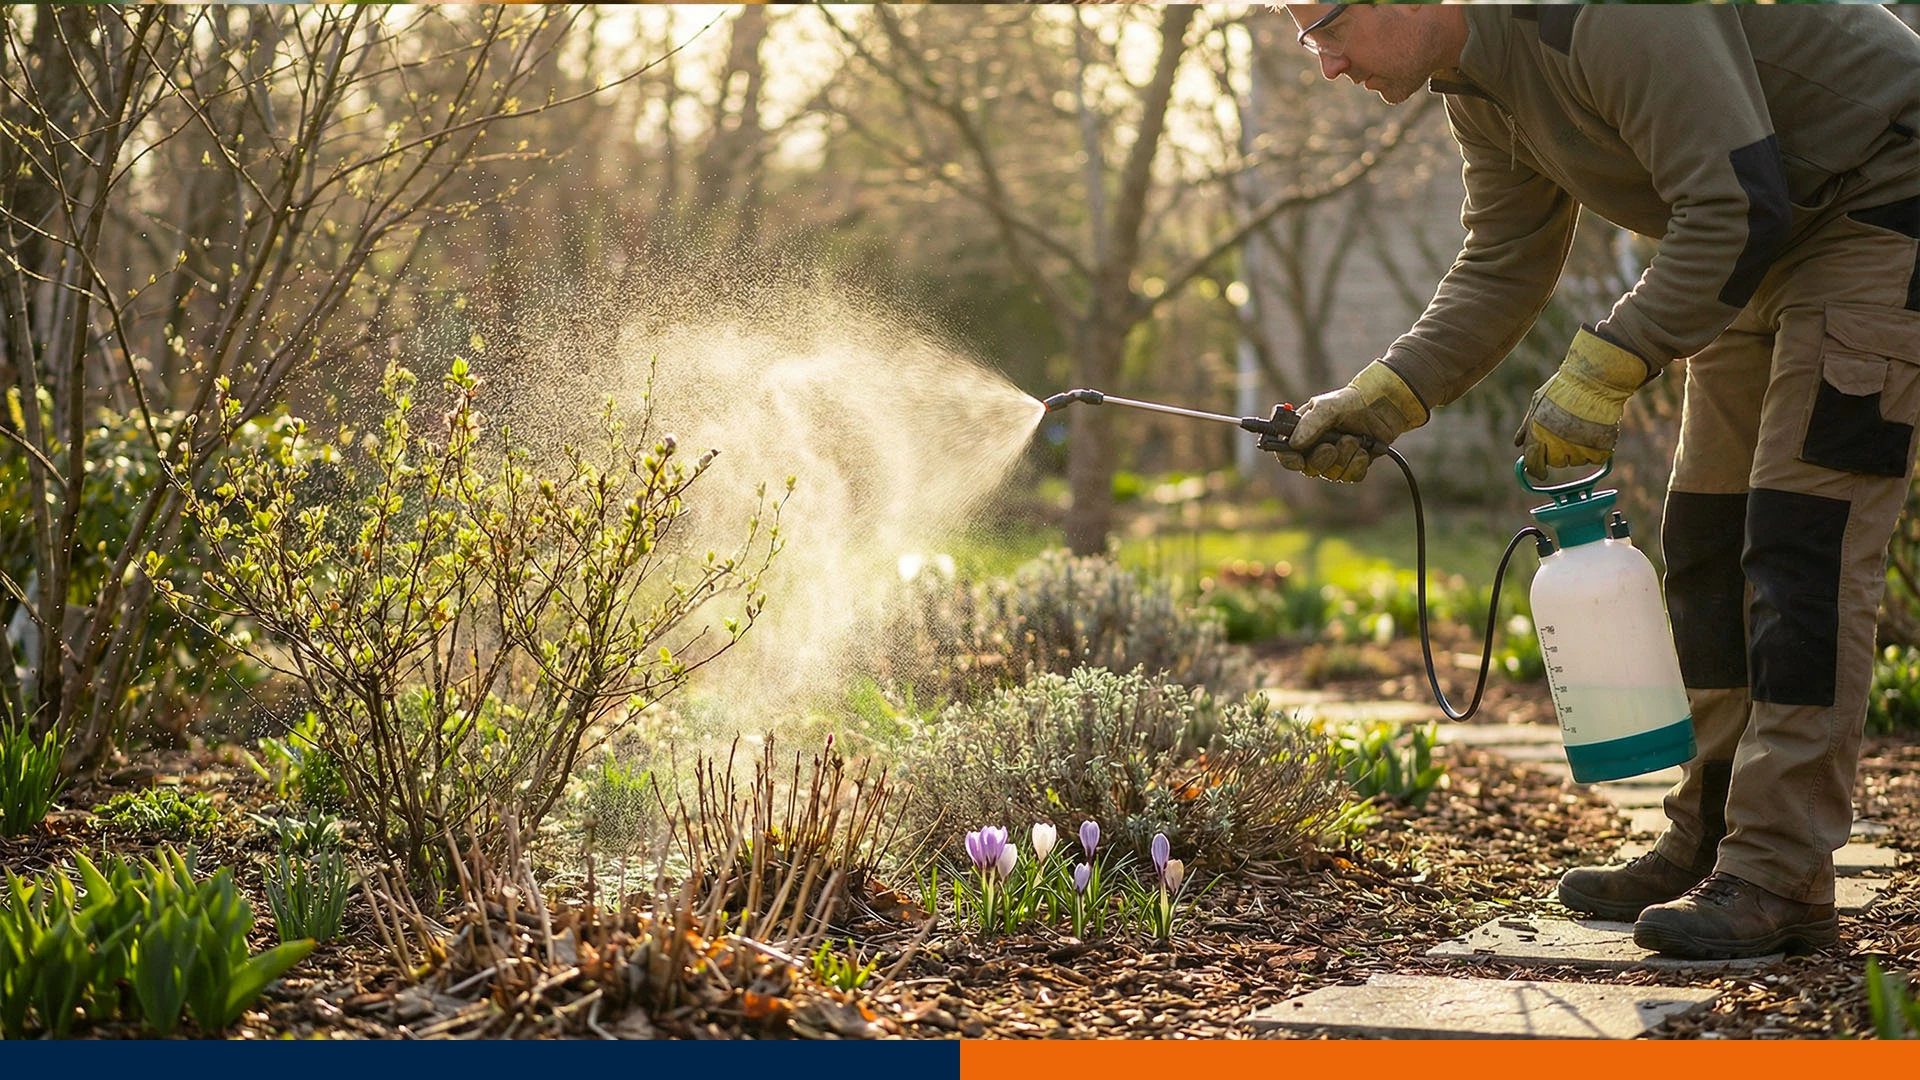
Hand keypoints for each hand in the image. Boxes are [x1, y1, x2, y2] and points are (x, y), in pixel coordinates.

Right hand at [1274, 360, 1427, 482]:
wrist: (1384, 405)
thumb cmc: (1352, 401)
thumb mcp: (1328, 406)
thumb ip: (1310, 423)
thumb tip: (1294, 444)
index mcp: (1303, 431)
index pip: (1287, 452)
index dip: (1289, 460)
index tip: (1298, 461)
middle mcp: (1317, 447)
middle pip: (1309, 468)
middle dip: (1322, 459)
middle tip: (1332, 446)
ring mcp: (1336, 457)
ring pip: (1331, 474)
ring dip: (1344, 458)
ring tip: (1355, 439)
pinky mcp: (1354, 464)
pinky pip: (1350, 476)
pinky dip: (1358, 464)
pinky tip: (1365, 450)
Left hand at [1515, 326, 1652, 478]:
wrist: (1595, 380)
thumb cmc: (1564, 387)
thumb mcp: (1537, 402)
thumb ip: (1527, 427)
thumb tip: (1518, 444)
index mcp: (1538, 435)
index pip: (1533, 464)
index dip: (1536, 470)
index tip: (1540, 473)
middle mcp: (1556, 445)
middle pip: (1556, 462)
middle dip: (1560, 452)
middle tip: (1568, 432)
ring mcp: (1578, 448)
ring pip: (1576, 460)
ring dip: (1579, 449)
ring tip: (1583, 425)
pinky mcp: (1599, 449)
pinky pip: (1596, 458)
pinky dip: (1597, 450)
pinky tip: (1596, 431)